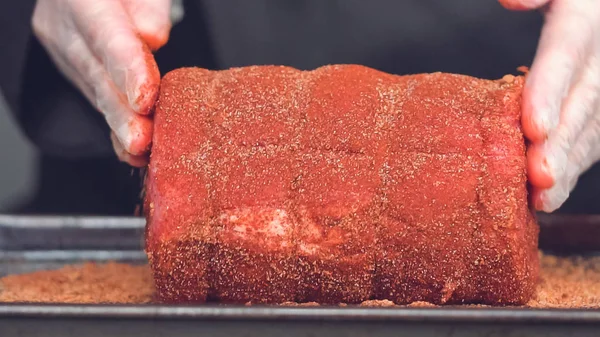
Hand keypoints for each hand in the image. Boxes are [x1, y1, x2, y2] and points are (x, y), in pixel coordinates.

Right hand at [32, 0, 173, 166]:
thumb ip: (149, 6)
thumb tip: (152, 38)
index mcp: (81, 0)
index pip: (106, 37)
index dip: (127, 70)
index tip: (145, 100)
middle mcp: (67, 29)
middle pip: (96, 75)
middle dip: (121, 113)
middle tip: (141, 141)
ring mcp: (67, 53)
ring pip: (97, 94)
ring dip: (121, 127)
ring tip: (141, 152)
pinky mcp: (77, 72)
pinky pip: (98, 100)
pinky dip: (117, 127)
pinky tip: (132, 151)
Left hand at [499, 0, 599, 211]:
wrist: (595, 13)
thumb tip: (511, 1)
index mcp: (582, 22)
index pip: (564, 58)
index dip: (549, 94)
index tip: (534, 128)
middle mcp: (599, 61)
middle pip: (579, 106)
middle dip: (559, 145)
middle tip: (537, 176)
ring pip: (588, 131)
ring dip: (566, 168)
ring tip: (542, 199)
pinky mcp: (598, 112)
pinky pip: (590, 142)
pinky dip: (570, 169)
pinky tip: (549, 196)